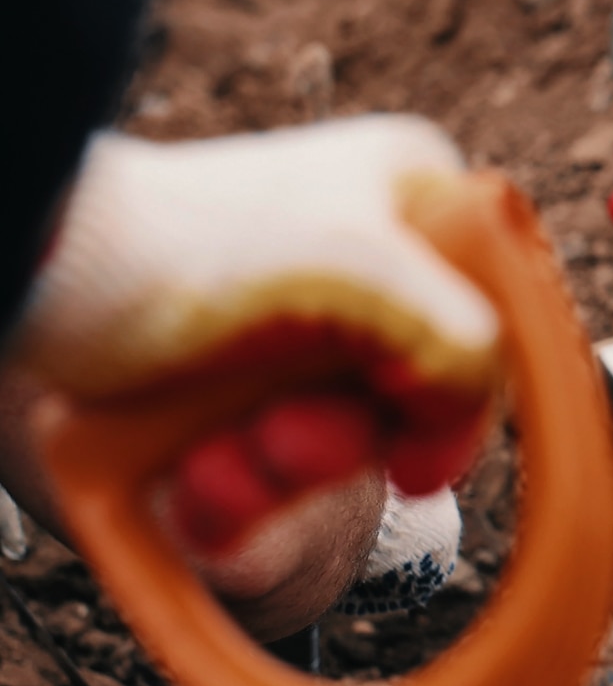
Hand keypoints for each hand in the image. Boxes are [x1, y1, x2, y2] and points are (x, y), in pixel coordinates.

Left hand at [17, 116, 499, 554]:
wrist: (35, 270)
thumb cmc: (195, 251)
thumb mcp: (372, 280)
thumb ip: (468, 346)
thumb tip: (465, 411)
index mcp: (418, 200)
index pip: (494, 331)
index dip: (456, 412)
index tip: (410, 463)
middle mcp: (370, 252)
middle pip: (408, 397)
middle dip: (336, 447)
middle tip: (278, 439)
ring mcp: (297, 313)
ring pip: (332, 436)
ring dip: (275, 475)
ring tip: (214, 462)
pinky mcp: (233, 362)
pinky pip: (269, 448)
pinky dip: (237, 485)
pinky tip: (197, 483)